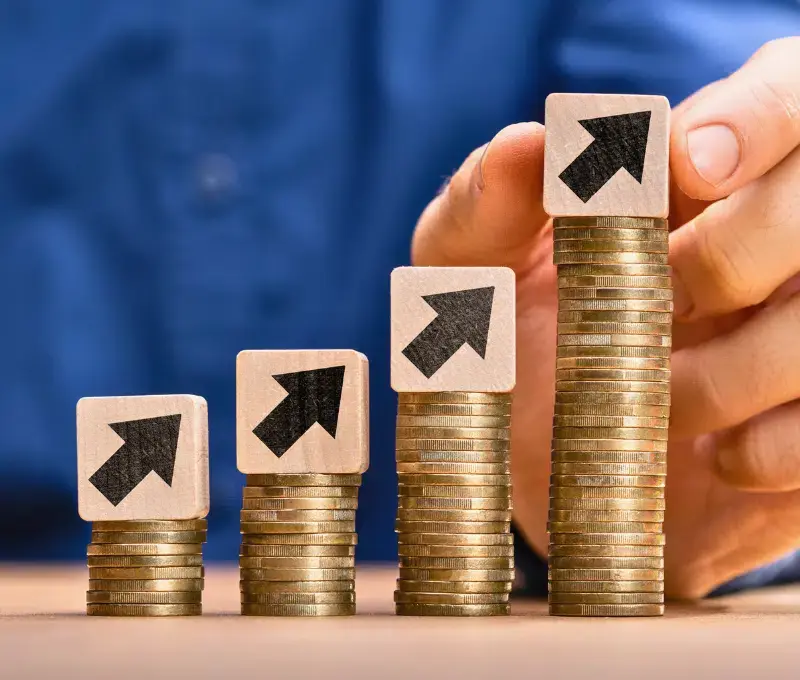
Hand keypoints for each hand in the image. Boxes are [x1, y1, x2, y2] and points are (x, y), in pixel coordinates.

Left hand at [411, 37, 799, 598]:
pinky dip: (773, 448)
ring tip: (662, 397)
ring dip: (736, 370)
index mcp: (701, 174)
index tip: (686, 167)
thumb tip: (529, 144)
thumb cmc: (505, 339)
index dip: (756, 116)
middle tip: (664, 295)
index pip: (787, 93)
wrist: (534, 459)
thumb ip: (483, 203)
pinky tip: (715, 453)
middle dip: (737, 251)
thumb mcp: (470, 270)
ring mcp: (799, 328)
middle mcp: (773, 239)